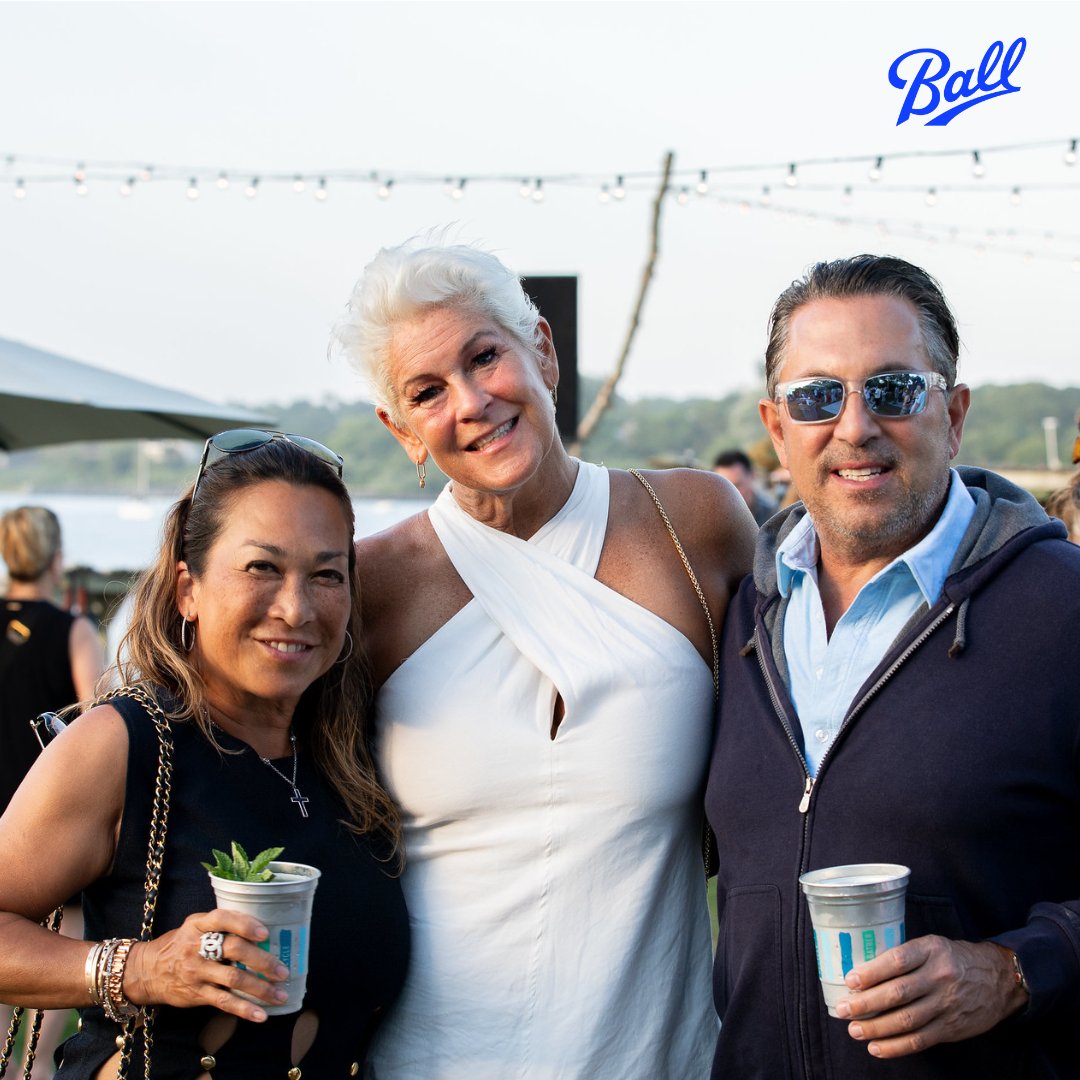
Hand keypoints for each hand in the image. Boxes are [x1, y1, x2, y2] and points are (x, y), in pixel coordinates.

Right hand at [123, 909, 289, 1021]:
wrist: (146, 971)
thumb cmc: (180, 944)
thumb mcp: (194, 926)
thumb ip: (221, 926)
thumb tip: (262, 932)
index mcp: (198, 924)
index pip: (222, 919)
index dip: (244, 924)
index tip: (264, 933)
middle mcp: (196, 947)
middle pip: (233, 949)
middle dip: (262, 960)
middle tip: (282, 970)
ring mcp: (196, 971)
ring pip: (233, 979)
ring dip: (260, 988)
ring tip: (280, 993)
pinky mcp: (196, 993)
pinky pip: (224, 1002)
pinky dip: (244, 1009)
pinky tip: (261, 1014)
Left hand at [833, 936, 1027, 1058]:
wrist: (998, 980)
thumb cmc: (953, 959)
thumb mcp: (932, 946)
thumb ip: (904, 956)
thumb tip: (862, 971)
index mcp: (931, 950)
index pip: (897, 960)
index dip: (872, 972)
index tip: (850, 980)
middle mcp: (939, 977)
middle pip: (898, 993)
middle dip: (866, 1004)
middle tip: (843, 1009)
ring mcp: (946, 1005)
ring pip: (907, 1020)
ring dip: (876, 1028)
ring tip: (854, 1030)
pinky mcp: (951, 1028)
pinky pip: (920, 1040)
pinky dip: (896, 1046)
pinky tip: (876, 1047)